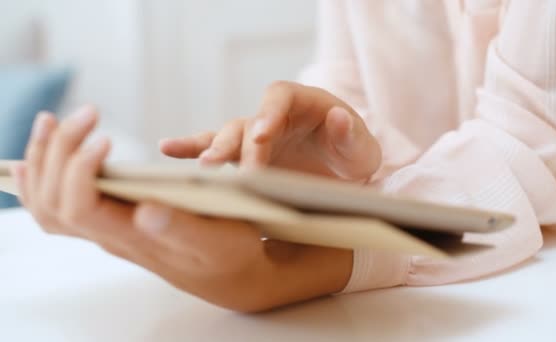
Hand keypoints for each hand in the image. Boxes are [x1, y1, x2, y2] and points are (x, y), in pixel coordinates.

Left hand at [11, 106, 352, 311]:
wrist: (229, 274)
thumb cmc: (229, 253)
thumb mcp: (220, 239)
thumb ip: (183, 228)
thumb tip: (144, 211)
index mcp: (137, 238)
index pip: (80, 208)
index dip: (80, 170)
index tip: (105, 140)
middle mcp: (113, 236)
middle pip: (54, 200)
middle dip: (57, 152)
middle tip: (83, 115)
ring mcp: (107, 231)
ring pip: (49, 204)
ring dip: (42, 161)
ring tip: (51, 122)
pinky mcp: (112, 222)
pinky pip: (59, 205)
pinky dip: (43, 177)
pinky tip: (45, 154)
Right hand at [159, 81, 381, 180]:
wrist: (345, 172)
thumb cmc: (353, 154)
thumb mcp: (362, 149)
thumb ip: (351, 135)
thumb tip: (338, 117)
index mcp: (304, 102)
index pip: (280, 97)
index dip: (268, 113)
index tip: (260, 135)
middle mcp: (274, 115)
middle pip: (247, 121)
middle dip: (233, 144)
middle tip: (219, 166)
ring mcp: (256, 135)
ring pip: (227, 137)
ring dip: (210, 151)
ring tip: (197, 166)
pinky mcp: (246, 155)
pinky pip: (217, 149)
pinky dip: (193, 149)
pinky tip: (168, 150)